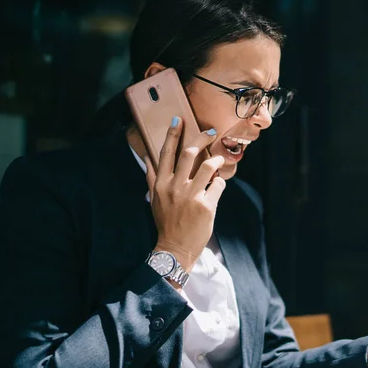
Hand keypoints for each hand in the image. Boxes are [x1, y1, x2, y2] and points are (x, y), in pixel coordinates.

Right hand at [144, 117, 225, 272]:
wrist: (175, 247)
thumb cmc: (165, 221)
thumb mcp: (154, 198)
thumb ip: (151, 176)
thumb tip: (147, 156)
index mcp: (161, 184)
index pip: (166, 153)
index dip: (172, 135)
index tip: (178, 120)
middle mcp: (175, 187)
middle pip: (189, 154)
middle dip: (201, 138)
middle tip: (210, 132)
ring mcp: (191, 196)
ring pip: (208, 166)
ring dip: (216, 160)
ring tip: (218, 160)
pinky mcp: (206, 206)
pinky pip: (218, 185)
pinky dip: (220, 183)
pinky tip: (217, 186)